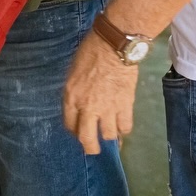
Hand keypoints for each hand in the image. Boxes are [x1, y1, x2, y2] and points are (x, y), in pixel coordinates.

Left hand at [62, 30, 139, 154]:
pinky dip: (124, 129)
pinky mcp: (125, 105)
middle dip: (90, 148)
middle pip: (87, 139)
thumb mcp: (74, 72)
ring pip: (109, 135)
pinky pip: (125, 126)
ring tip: (111, 135)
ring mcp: (107, 108)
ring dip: (110, 137)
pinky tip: (122, 126)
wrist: (114, 45)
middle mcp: (87, 107)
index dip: (74, 131)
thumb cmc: (90, 52)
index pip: (69, 124)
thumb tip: (82, 103)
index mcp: (71, 97)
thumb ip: (76, 92)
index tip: (78, 131)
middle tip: (93, 149)